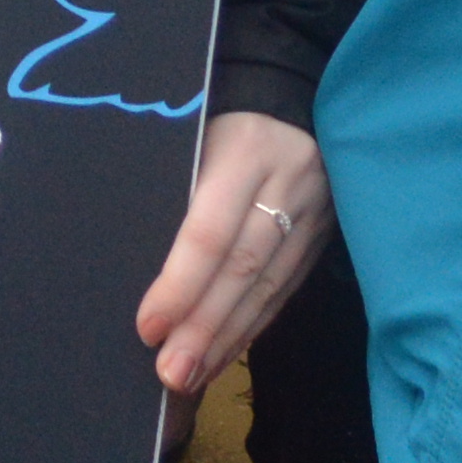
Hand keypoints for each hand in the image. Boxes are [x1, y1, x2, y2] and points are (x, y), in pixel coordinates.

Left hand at [134, 111, 327, 392]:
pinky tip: (224, 354)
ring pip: (269, 286)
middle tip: (170, 374)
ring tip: (190, 376)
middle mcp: (286, 184)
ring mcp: (313, 213)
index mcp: (245, 150)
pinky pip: (285, 288)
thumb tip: (139, 263)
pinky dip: (252, 325)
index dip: (179, 284)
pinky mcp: (323, 235)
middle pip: (243, 268)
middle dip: (205, 328)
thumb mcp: (194, 132)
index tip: (147, 327)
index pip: (210, 231)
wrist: (292, 86)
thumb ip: (178, 187)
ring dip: (228, 339)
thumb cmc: (219, 112)